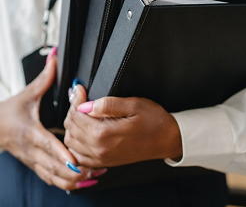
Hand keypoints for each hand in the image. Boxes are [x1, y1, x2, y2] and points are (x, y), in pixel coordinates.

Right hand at [0, 55, 96, 190]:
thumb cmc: (10, 112)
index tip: (77, 160)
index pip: (48, 145)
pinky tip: (84, 181)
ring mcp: (34, 161)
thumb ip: (44, 77)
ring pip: (55, 178)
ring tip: (96, 175)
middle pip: (55, 167)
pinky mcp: (36, 166)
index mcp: (31, 133)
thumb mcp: (28, 94)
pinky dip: (68, 183)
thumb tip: (54, 57)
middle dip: (77, 171)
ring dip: (75, 180)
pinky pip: (52, 180)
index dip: (62, 154)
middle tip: (98, 168)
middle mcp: (33, 151)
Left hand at [64, 85, 181, 167]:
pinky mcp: (103, 163)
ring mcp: (100, 158)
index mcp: (104, 134)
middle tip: (80, 98)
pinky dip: (75, 143)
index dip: (76, 99)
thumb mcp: (134, 104)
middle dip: (72, 110)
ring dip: (73, 126)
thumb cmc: (154, 121)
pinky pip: (78, 156)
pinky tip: (83, 132)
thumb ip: (108, 104)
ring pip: (71, 141)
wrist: (167, 140)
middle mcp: (99, 149)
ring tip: (82, 112)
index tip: (80, 89)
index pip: (76, 115)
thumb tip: (86, 104)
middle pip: (71, 128)